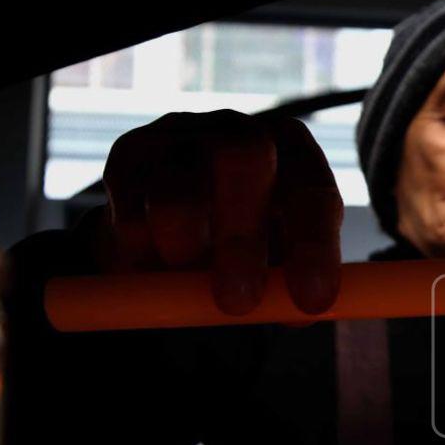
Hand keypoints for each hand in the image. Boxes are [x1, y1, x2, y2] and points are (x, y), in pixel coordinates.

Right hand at [87, 110, 343, 314]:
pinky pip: (132, 215)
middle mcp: (240, 132)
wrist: (177, 221)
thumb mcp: (284, 261)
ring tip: (191, 280)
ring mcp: (180, 137)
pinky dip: (145, 258)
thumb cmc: (251, 243)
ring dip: (185, 253)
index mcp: (294, 153)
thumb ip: (292, 285)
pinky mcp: (130, 157)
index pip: (312, 190)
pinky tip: (158, 268)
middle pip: (243, 161)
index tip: (312, 300)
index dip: (315, 246)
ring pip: (175, 192)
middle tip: (238, 304)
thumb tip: (297, 312)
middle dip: (242, 241)